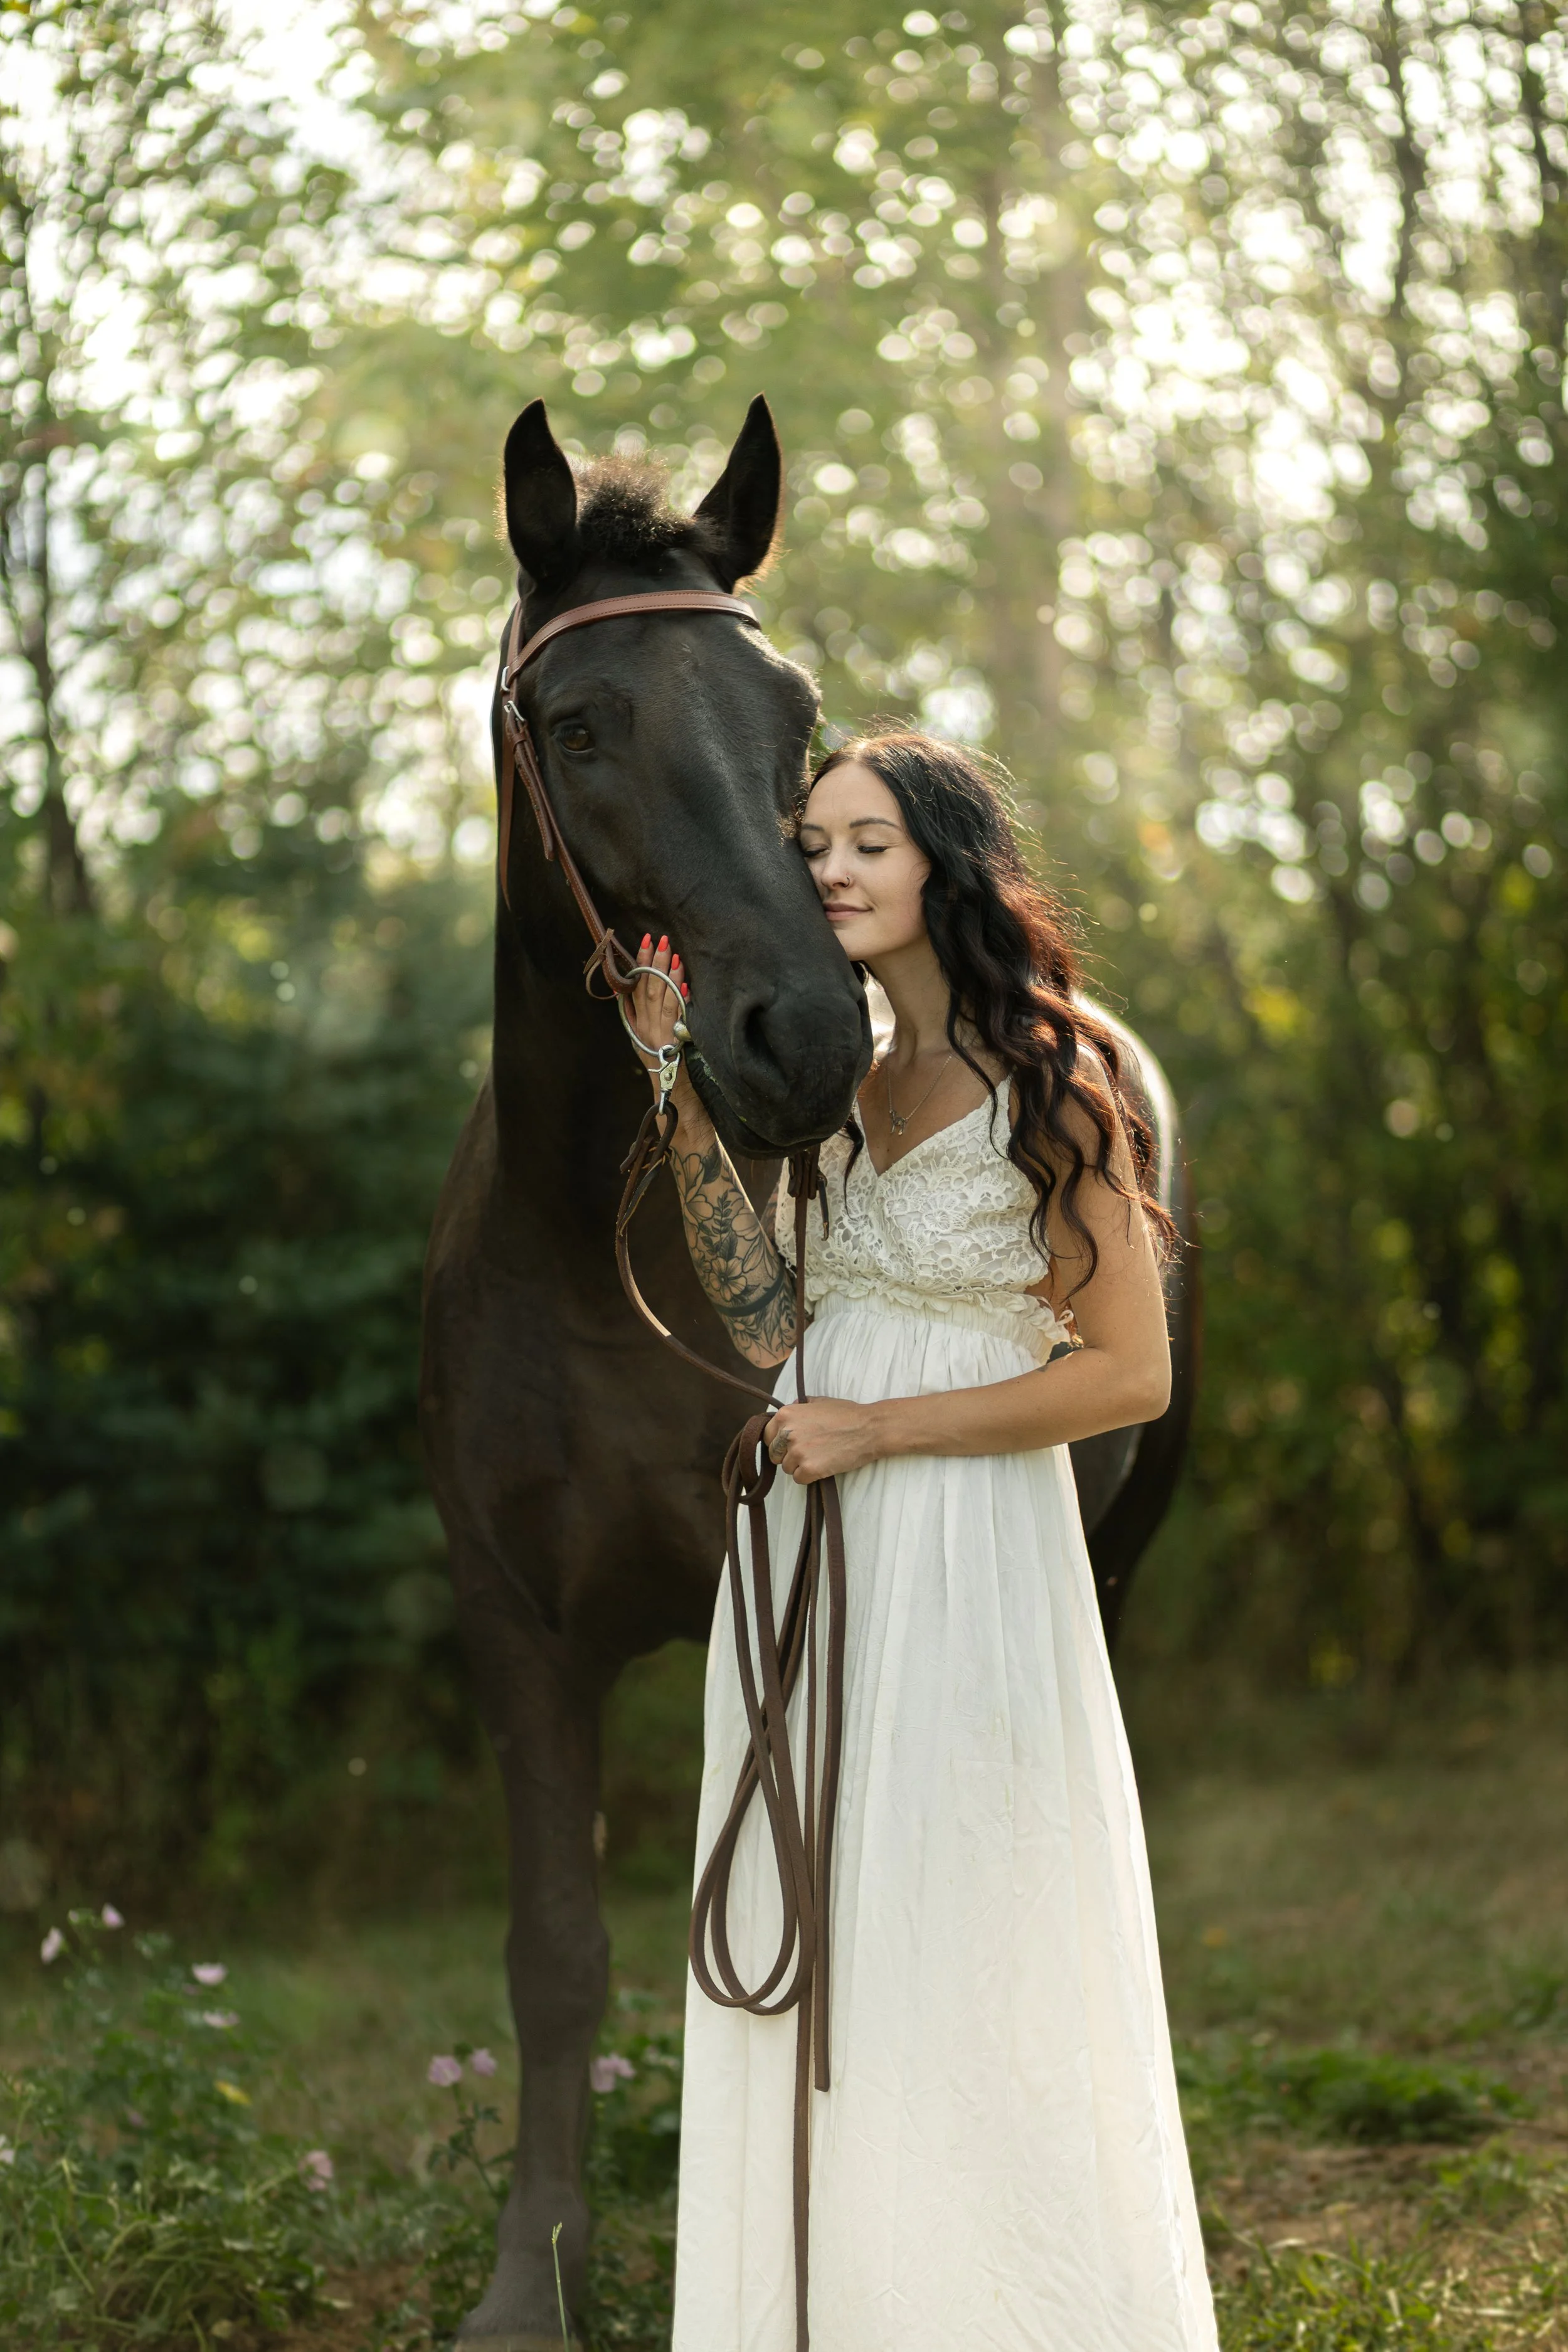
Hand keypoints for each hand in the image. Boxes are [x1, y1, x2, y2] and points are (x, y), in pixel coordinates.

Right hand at [626, 932, 688, 1096]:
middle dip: (653, 962)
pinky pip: (677, 1018)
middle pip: (648, 989)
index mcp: (638, 1025)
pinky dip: (680, 1000)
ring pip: (661, 999)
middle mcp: (646, 1029)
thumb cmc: (665, 1068)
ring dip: (668, 975)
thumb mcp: (647, 1041)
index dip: (640, 963)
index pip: (635, 987)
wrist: (673, 1099)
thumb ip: (641, 1016)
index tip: (645, 941)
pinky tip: (684, 985)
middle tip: (661, 938)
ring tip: (673, 954)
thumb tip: (636, 989)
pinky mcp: (675, 1045)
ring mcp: (660, 1036)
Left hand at [763, 1397, 885, 1484]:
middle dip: (788, 1455)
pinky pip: (799, 1479)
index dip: (779, 1442)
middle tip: (808, 1451)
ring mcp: (797, 1452)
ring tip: (820, 1457)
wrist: (869, 1429)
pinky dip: (810, 1476)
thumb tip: (791, 1408)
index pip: (767, 1436)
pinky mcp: (809, 1469)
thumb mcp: (820, 1401)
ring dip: (800, 1466)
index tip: (791, 1443)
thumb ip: (800, 1406)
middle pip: (774, 1454)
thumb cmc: (847, 1414)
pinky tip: (823, 1466)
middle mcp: (787, 1432)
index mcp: (786, 1415)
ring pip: (787, 1468)